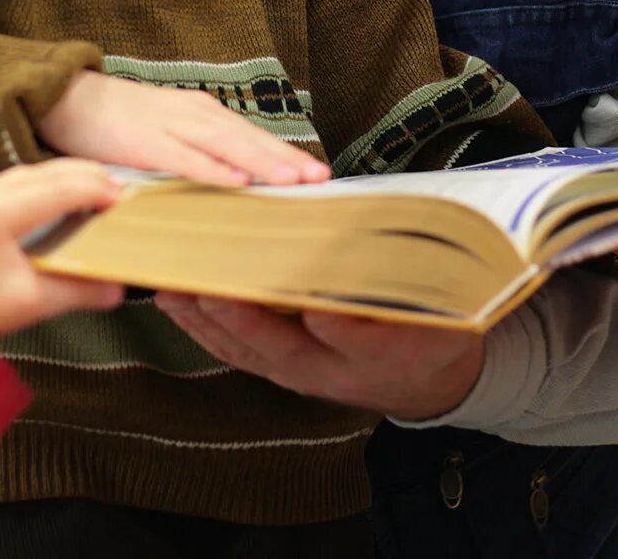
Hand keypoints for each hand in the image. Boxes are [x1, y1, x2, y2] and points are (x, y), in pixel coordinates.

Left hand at [0, 160, 127, 336]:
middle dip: (88, 177)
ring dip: (71, 174)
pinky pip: (24, 176)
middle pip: (48, 173)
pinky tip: (72, 188)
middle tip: (121, 189)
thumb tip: (119, 288)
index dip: (93, 192)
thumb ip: (79, 291)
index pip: (56, 192)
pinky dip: (53, 179)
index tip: (123, 200)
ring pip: (37, 169)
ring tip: (103, 185)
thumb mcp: (35, 302)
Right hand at [38, 71, 329, 187]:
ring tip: (292, 180)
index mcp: (203, 115)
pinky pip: (184, 158)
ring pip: (224, 146)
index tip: (319, 173)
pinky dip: (213, 170)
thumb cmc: (119, 124)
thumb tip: (234, 184)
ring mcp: (170, 125)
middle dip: (286, 160)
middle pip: (248, 139)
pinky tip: (236, 182)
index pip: (252, 137)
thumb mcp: (169, 135)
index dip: (286, 154)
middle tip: (321, 179)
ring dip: (261, 163)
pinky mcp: (144, 141)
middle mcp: (194, 114)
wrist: (68, 99)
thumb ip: (198, 155)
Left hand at [154, 294, 483, 422]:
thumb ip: (411, 279)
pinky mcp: (282, 371)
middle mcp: (335, 372)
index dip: (326, 318)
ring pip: (249, 351)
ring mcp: (304, 374)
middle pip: (282, 347)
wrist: (424, 382)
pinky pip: (236, 352)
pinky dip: (203, 328)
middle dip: (242, 317)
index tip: (305, 298)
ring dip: (208, 320)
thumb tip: (382, 236)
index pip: (350, 334)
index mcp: (383, 353)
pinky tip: (178, 302)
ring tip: (175, 286)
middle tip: (210, 286)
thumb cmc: (431, 333)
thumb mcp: (442, 309)